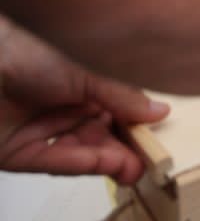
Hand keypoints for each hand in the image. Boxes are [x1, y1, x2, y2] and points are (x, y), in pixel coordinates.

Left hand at [0, 17, 168, 183]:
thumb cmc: (23, 53)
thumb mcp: (87, 72)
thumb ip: (123, 97)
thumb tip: (157, 111)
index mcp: (77, 79)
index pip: (115, 105)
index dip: (136, 120)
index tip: (158, 131)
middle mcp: (59, 104)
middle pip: (100, 131)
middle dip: (125, 145)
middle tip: (150, 158)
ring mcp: (39, 129)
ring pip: (82, 149)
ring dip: (110, 158)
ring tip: (135, 167)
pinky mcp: (19, 153)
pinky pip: (57, 161)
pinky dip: (84, 163)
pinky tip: (109, 164)